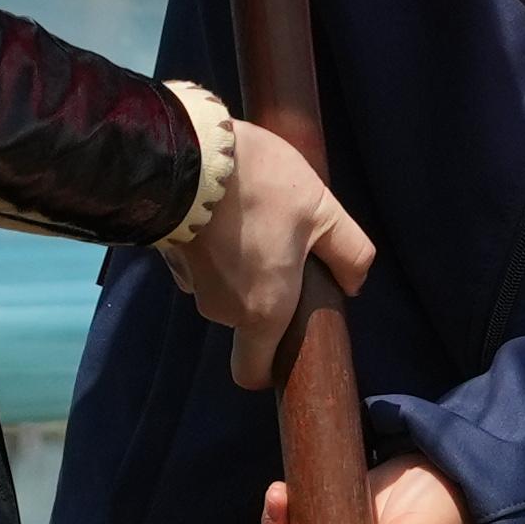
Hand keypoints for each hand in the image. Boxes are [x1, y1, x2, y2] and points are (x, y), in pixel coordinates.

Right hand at [166, 115, 372, 378]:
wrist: (186, 150)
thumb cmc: (260, 188)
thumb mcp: (322, 211)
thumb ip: (348, 253)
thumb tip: (355, 284)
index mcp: (261, 312)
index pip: (253, 373)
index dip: (271, 365)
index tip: (289, 336)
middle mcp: (221, 308)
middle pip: (243, 320)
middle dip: (264, 293)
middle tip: (285, 247)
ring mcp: (189, 282)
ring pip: (222, 286)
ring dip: (239, 264)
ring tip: (256, 217)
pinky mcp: (169, 253)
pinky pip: (201, 261)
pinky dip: (215, 245)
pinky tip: (228, 209)